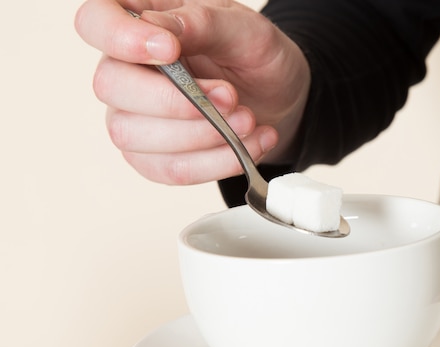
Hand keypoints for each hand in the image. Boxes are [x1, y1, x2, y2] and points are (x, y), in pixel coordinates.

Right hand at [74, 0, 310, 183]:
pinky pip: (169, 169)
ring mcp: (135, 117)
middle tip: (229, 96)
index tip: (169, 50)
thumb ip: (201, 23)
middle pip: (110, 87)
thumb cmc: (255, 55)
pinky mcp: (155, 157)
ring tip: (248, 121)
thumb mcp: (243, 28)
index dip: (120, 38)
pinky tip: (248, 145)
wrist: (280, 96)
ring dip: (200, 135)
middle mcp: (128, 70)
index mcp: (141, 24)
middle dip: (175, 100)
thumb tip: (161, 30)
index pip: (95, 22)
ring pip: (133, 136)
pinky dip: (215, 163)